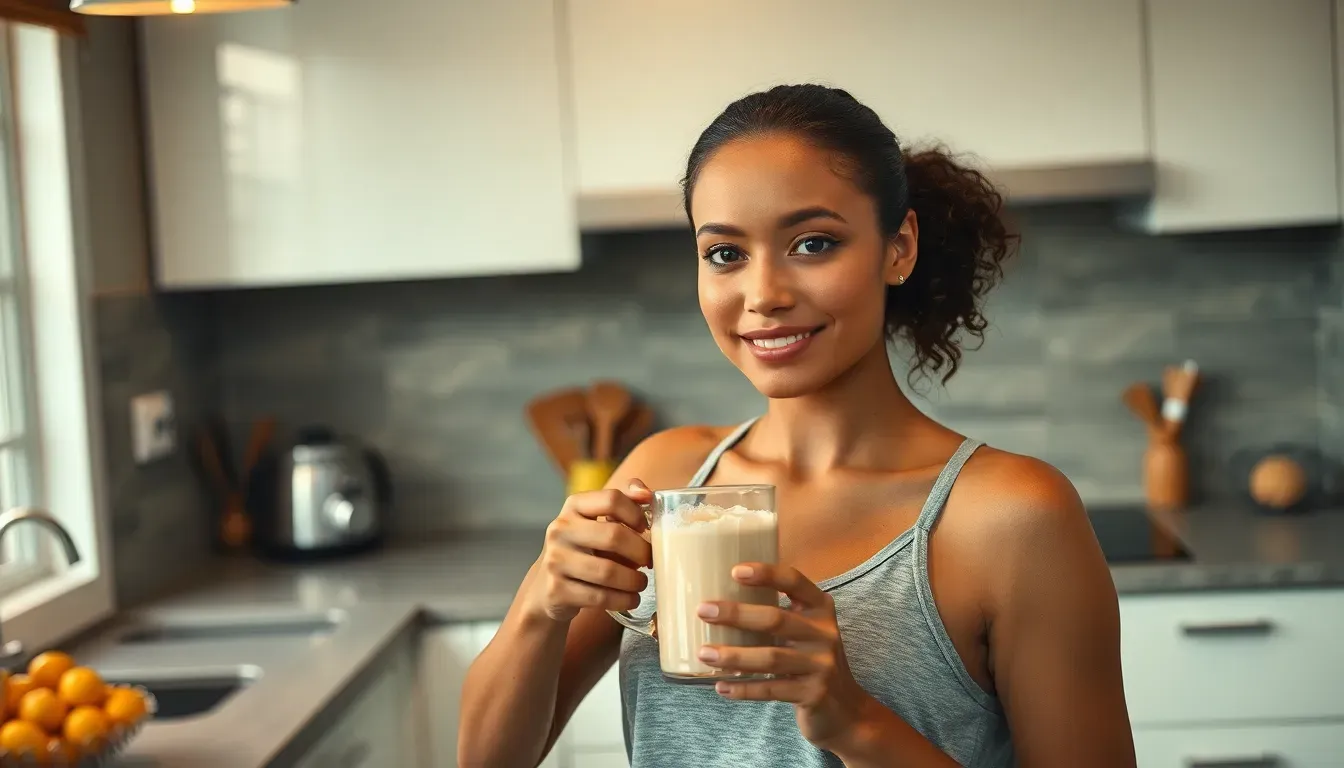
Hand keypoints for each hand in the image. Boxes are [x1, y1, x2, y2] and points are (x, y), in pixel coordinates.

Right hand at [527, 481, 652, 623]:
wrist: (546, 587)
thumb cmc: (583, 550)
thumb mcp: (596, 522)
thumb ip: (623, 503)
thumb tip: (646, 493)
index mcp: (573, 507)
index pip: (611, 499)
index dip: (636, 513)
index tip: (645, 528)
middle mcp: (560, 530)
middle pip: (614, 535)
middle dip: (641, 551)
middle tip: (649, 561)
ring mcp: (556, 561)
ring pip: (608, 572)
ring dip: (634, 581)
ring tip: (641, 583)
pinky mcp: (557, 590)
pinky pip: (600, 597)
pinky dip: (623, 600)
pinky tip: (630, 599)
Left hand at [696, 563, 877, 749]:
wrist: (844, 710)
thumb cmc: (811, 661)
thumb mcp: (806, 632)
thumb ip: (778, 616)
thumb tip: (720, 603)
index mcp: (820, 609)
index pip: (794, 581)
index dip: (767, 574)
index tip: (735, 571)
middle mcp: (825, 633)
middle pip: (776, 619)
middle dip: (736, 614)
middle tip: (703, 611)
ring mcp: (821, 665)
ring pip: (771, 657)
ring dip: (734, 656)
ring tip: (704, 653)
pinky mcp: (813, 694)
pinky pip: (772, 690)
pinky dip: (744, 689)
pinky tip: (720, 686)